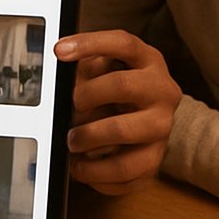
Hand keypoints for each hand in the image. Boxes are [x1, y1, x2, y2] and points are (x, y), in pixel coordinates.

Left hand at [54, 30, 179, 193]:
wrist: (151, 118)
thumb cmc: (122, 88)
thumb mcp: (106, 69)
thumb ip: (85, 68)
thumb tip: (56, 76)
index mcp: (148, 61)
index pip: (122, 43)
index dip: (90, 44)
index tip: (59, 51)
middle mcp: (162, 91)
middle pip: (122, 85)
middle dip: (87, 96)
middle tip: (71, 107)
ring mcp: (163, 126)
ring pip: (124, 132)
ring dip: (89, 137)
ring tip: (72, 143)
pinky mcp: (156, 159)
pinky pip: (127, 172)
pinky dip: (97, 174)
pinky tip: (82, 167)